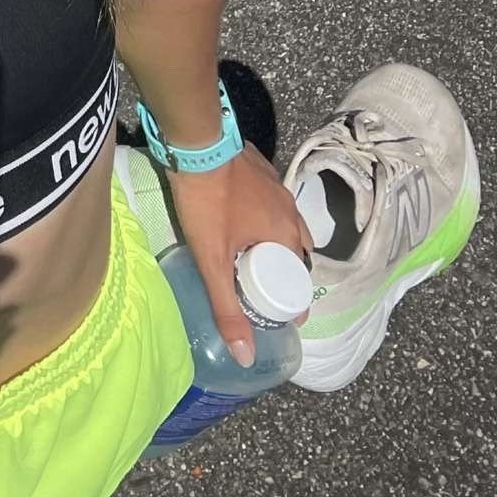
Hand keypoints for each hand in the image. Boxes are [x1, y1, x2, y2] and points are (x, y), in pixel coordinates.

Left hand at [164, 145, 317, 366]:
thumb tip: (246, 356)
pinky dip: (263, 213)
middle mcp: (290, 208)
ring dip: (276, 238)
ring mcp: (275, 183)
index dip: (293, 296)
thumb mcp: (213, 261)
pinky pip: (269, 198)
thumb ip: (227, 308)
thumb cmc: (207, 203)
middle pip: (296, 247)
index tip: (280, 312)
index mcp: (287, 233)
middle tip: (263, 284)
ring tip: (253, 253)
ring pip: (285, 220)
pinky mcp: (258, 165)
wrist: (195, 141)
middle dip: (286, 267)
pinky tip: (241, 216)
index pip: (302, 274)